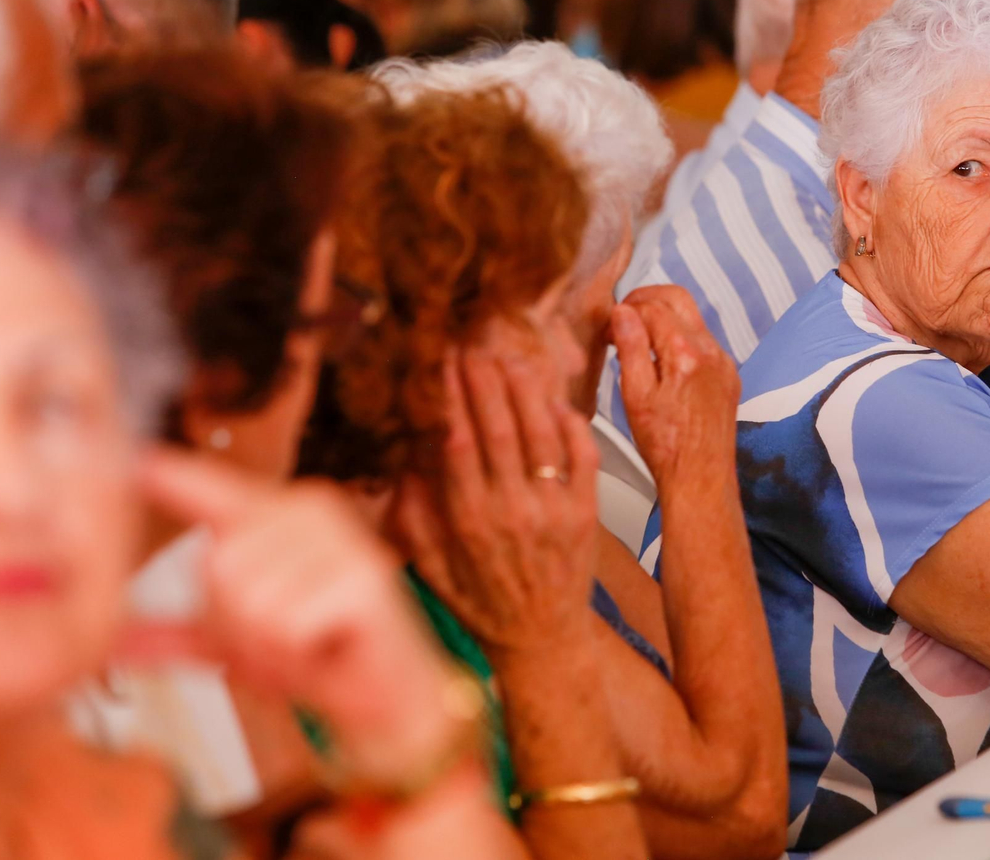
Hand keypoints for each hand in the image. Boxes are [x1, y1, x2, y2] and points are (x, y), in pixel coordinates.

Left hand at [132, 449, 460, 786]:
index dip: (178, 477)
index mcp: (281, 514)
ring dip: (267, 643)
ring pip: (248, 599)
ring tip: (307, 642)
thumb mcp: (237, 643)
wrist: (388, 698)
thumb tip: (110, 643)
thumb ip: (179, 634)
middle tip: (283, 638)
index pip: (216, 491)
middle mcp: (313, 510)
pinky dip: (297, 651)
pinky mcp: (363, 577)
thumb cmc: (319, 656)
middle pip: (217, 567)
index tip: (140, 460)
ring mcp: (343, 539)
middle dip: (236, 626)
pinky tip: (329, 645)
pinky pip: (285, 623)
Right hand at [390, 347, 599, 655]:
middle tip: (472, 349)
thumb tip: (403, 468)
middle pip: (499, 430)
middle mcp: (513, 512)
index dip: (450, 399)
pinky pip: (582, 456)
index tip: (441, 367)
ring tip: (509, 361)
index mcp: (469, 523)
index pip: (457, 444)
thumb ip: (414, 521)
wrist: (543, 641)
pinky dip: (570, 424)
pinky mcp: (587, 512)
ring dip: (525, 391)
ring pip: (541, 435)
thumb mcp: (433, 572)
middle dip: (484, 382)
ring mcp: (554, 510)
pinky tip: (555, 401)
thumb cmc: (486, 607)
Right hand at [612, 286, 739, 490]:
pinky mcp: (729, 376)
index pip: (652, 306)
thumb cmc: (666, 446)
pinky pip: (704, 342)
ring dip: (664, 319)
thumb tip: (621, 312)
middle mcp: (712, 350)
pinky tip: (661, 363)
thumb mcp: (635, 395)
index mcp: (686, 352)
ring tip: (638, 343)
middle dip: (647, 300)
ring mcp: (724, 362)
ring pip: (692, 319)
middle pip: (679, 298)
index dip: (624, 310)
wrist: (701, 478)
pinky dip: (680, 339)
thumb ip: (630, 347)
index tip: (608, 328)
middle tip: (623, 318)